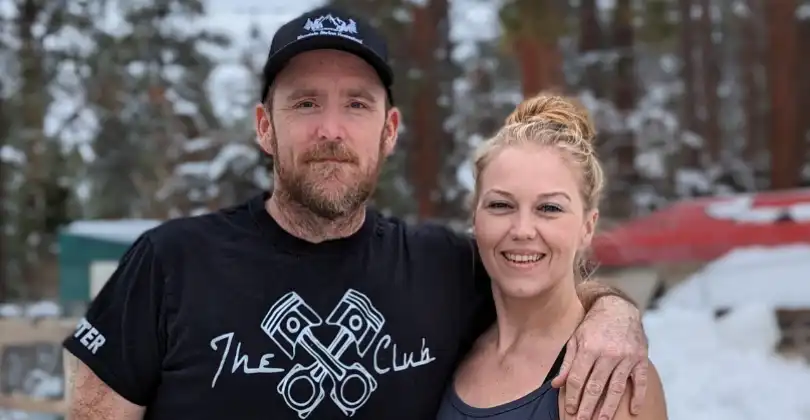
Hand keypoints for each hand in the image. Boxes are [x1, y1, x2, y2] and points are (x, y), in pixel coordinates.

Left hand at [551, 296, 647, 419]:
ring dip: (608, 407)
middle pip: (595, 387)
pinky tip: (634, 410)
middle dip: (588, 407)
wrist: (618, 307)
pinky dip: (638, 396)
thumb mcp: (576, 339)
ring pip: (616, 388)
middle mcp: (608, 353)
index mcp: (589, 348)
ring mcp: (626, 356)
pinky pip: (640, 381)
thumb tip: (556, 385)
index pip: (578, 378)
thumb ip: (568, 362)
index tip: (570, 410)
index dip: (573, 396)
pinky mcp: (640, 358)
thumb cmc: (593, 325)